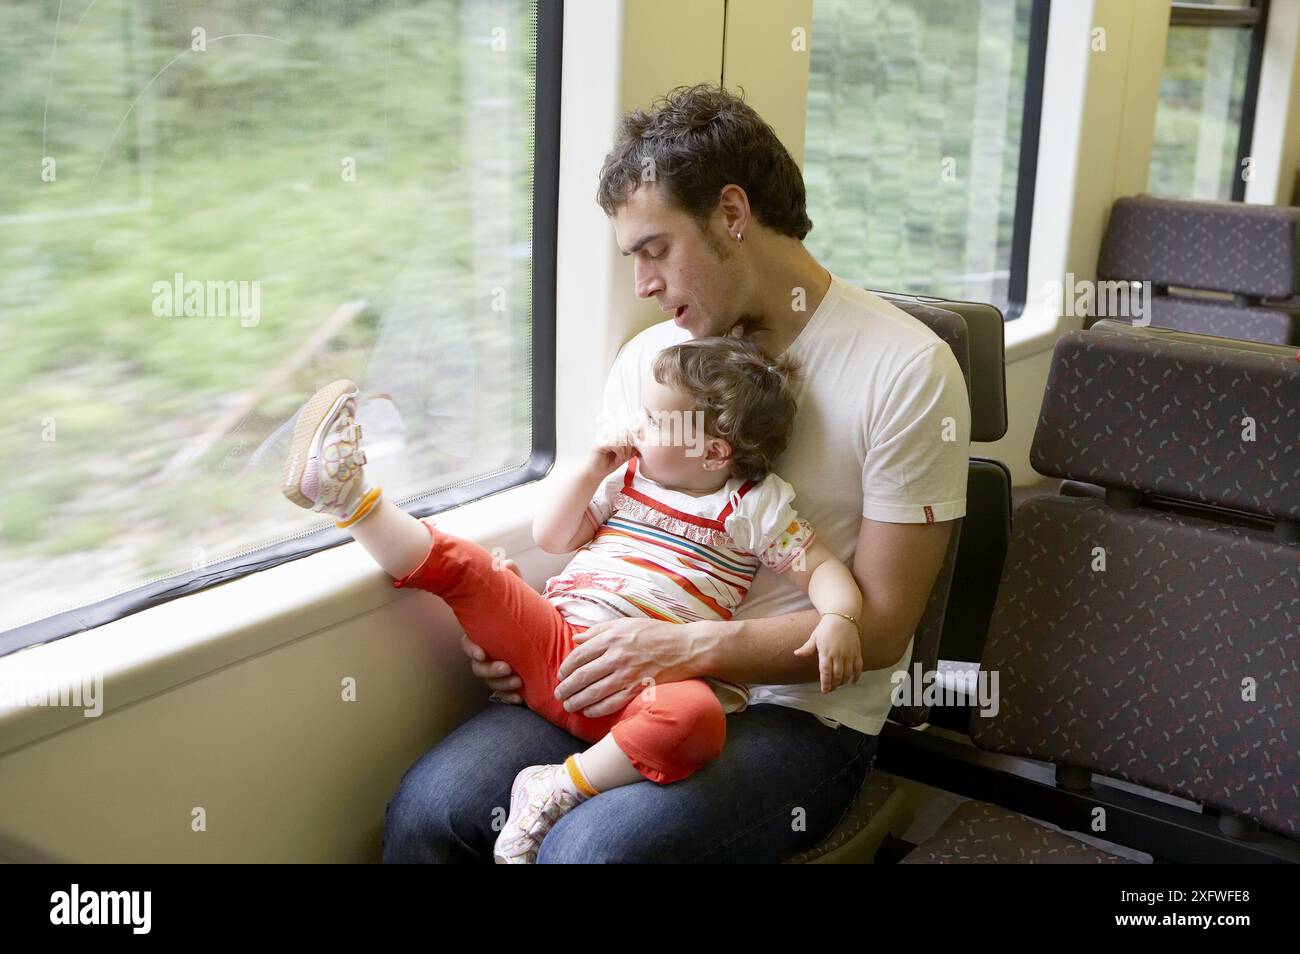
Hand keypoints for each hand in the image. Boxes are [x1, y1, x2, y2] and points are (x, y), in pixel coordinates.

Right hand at [460, 559, 523, 703]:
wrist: (541, 638)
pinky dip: (510, 698)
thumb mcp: (519, 599)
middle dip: (491, 671)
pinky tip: (521, 698)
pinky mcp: (508, 684)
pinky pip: (503, 696)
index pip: (469, 645)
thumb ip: (512, 581)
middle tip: (509, 668)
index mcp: (483, 636)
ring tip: (518, 681)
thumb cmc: (522, 618)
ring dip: (502, 684)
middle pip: (479, 668)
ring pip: (491, 683)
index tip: (483, 653)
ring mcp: (496, 670)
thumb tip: (506, 562)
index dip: (473, 650)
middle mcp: (487, 655)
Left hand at [555, 617, 697, 718]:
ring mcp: (627, 674)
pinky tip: (588, 711)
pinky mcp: (638, 689)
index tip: (561, 675)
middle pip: (582, 676)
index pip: (578, 656)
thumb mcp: (625, 624)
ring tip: (569, 705)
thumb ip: (599, 630)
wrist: (686, 648)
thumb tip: (576, 639)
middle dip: (566, 688)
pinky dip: (596, 709)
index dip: (565, 668)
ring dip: (577, 701)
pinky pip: (611, 703)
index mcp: (611, 638)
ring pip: (593, 693)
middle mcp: (616, 657)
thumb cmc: (655, 633)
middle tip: (559, 694)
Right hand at [586, 428, 635, 478]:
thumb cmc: (607, 465)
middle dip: (631, 446)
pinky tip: (620, 458)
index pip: (627, 432)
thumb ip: (631, 450)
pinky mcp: (600, 444)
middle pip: (625, 434)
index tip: (637, 450)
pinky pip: (615, 444)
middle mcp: (608, 435)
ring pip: (621, 439)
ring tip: (623, 458)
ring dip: (626, 450)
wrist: (595, 474)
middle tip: (629, 455)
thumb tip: (641, 445)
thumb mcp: (623, 457)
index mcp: (613, 436)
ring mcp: (603, 438)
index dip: (634, 440)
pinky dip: (620, 452)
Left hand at [793, 615, 862, 693]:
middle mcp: (838, 655)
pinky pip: (858, 667)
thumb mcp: (814, 637)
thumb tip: (796, 654)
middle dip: (834, 685)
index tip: (824, 691)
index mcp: (826, 652)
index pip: (825, 672)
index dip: (825, 684)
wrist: (842, 617)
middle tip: (830, 689)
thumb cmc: (826, 628)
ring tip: (839, 685)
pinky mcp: (857, 652)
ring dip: (843, 682)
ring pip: (848, 673)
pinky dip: (856, 676)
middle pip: (837, 676)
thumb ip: (806, 648)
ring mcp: (849, 654)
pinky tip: (852, 682)